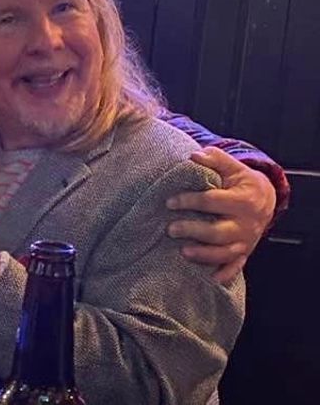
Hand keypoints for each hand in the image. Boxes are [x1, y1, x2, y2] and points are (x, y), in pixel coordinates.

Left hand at [167, 147, 276, 282]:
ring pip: (225, 252)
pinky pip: (235, 267)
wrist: (267, 199)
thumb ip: (215, 159)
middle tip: (170, 229)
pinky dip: (224, 275)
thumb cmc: (242, 182)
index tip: (169, 202)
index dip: (189, 201)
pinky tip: (210, 279)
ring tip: (183, 252)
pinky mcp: (245, 253)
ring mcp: (246, 241)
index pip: (212, 201)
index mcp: (243, 200)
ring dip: (204, 255)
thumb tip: (194, 156)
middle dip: (193, 231)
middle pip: (218, 232)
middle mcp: (246, 224)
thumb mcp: (233, 167)